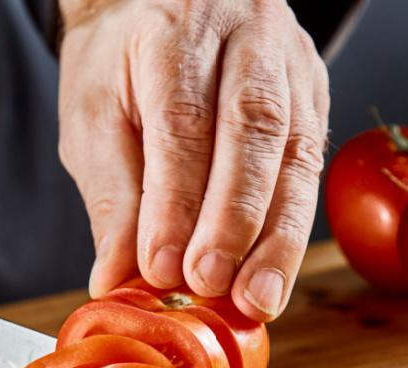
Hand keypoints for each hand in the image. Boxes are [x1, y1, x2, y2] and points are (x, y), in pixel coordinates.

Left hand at [58, 0, 329, 321]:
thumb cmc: (123, 59)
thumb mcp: (93, 113)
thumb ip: (112, 194)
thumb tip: (117, 276)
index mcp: (175, 27)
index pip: (182, 120)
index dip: (175, 201)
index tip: (164, 267)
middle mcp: (245, 32)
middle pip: (253, 128)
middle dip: (235, 219)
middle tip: (213, 285)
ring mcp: (290, 59)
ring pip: (296, 149)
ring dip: (278, 236)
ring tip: (257, 299)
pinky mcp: (314, 89)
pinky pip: (311, 163)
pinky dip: (292, 225)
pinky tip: (275, 272)